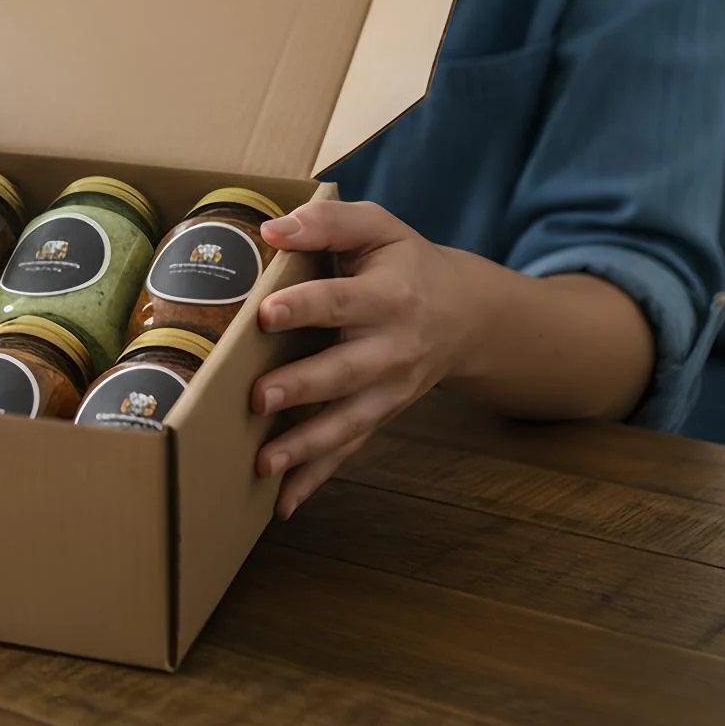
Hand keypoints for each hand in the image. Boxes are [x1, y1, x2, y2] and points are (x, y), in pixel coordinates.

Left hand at [248, 198, 480, 519]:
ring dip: (306, 447)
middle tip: (258, 398)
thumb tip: (273, 230)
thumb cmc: (406, 263)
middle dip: (303, 387)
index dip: (305, 306)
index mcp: (391, 296)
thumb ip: (328, 222)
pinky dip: (317, 477)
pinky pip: (350, 449)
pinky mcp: (382, 414)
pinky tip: (283, 502)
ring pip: (349, 423)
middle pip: (346, 371)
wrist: (466, 314)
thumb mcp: (378, 227)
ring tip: (263, 462)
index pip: (342, 301)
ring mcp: (390, 390)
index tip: (266, 313)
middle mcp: (394, 349)